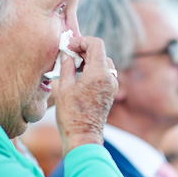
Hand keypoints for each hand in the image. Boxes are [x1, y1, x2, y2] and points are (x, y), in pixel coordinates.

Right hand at [55, 35, 118, 154]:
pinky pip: (105, 73)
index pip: (96, 44)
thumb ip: (67, 66)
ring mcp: (112, 85)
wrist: (83, 136)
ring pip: (103, 62)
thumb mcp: (64, 87)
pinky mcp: (111, 92)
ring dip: (89, 59)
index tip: (69, 46)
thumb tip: (67, 53)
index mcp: (98, 74)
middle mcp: (110, 78)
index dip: (81, 41)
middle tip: (68, 54)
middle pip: (100, 52)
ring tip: (73, 65)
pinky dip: (94, 69)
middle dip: (84, 50)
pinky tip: (80, 75)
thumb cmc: (71, 114)